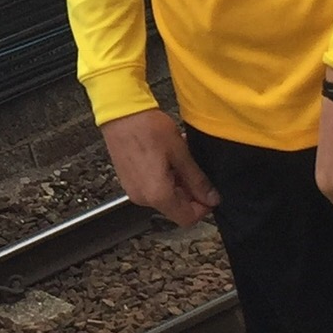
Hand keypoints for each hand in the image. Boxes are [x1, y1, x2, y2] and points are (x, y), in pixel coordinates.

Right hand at [102, 109, 218, 226]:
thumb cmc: (148, 128)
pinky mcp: (129, 182)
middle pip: (175, 208)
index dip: (203, 209)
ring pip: (165, 198)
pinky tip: (168, 159)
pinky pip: (152, 189)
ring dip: (178, 183)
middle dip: (190, 193)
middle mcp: (143, 198)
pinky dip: (165, 179)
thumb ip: (197, 180)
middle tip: (196, 169)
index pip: (187, 218)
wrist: (121, 114)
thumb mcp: (180, 153)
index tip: (210, 193)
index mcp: (157, 195)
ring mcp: (134, 191)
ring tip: (181, 159)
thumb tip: (211, 198)